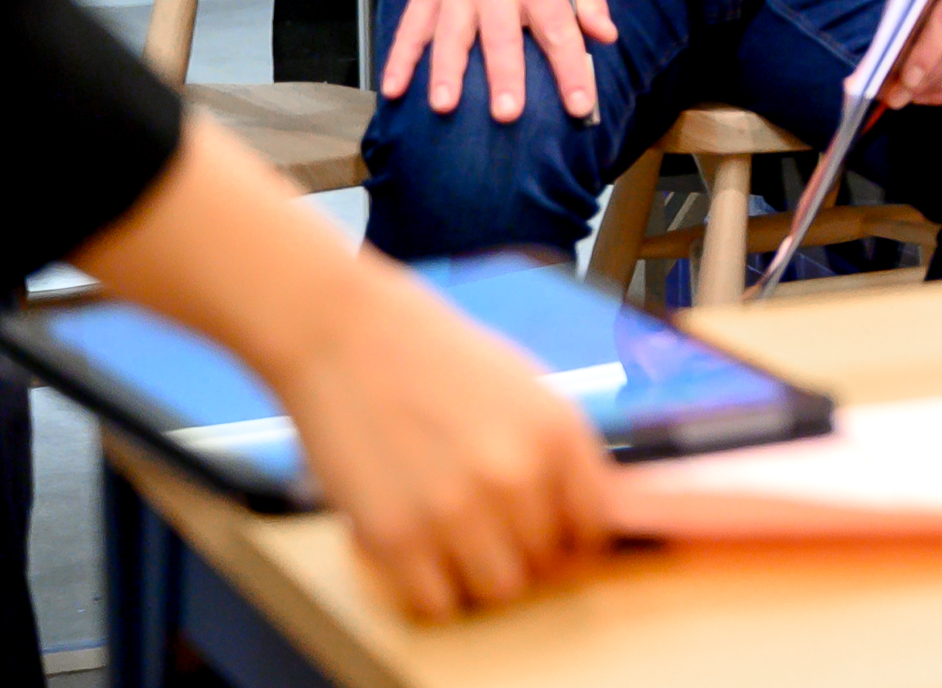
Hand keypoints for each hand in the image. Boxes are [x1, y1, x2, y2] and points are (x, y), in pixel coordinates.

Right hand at [265, 250, 613, 619]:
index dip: (568, 537)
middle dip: (519, 551)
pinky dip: (427, 590)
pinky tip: (416, 554)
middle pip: (544, 565)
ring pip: (495, 591)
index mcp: (560, 433)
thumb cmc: (439, 361)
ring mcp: (457, 510)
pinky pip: (433, 604)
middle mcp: (518, 474)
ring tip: (450, 540)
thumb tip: (585, 517)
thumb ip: (558, 454)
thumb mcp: (528, 391)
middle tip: (485, 527)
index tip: (545, 532)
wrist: (349, 337)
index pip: (592, 528)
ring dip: (476, 576)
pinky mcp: (395, 537)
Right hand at [378, 0, 613, 123]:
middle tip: (508, 115)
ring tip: (444, 106)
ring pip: (451, 34)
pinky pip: (410, 28)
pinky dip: (398, 58)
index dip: (571, 69)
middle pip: (502, 35)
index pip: (560, 29)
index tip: (581, 106)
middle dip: (504, 75)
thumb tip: (607, 35)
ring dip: (446, 70)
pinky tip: (391, 89)